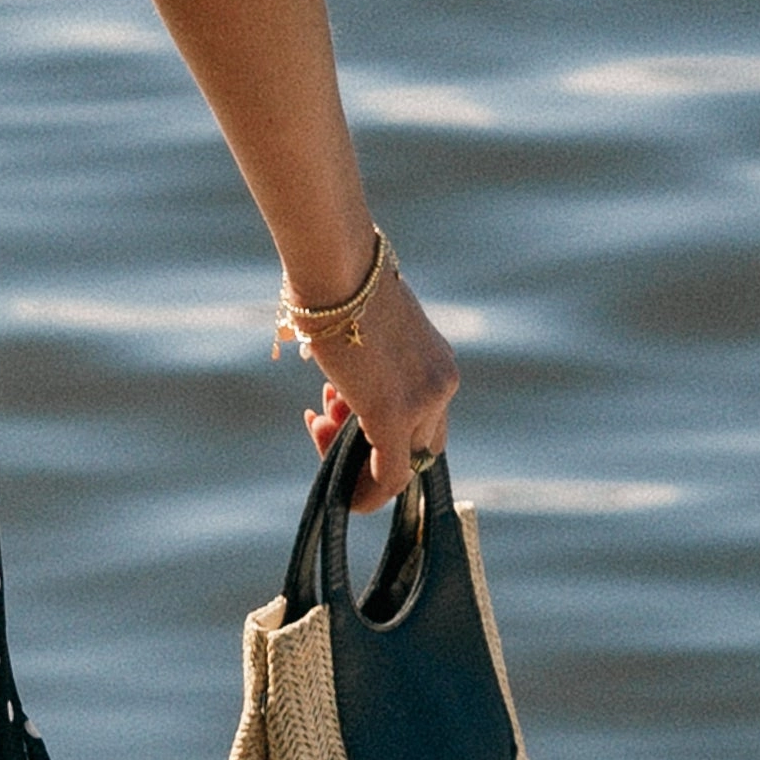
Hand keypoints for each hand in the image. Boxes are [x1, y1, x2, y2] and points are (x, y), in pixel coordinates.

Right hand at [301, 258, 460, 511]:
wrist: (338, 265)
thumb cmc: (340, 283)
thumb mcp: (366, 326)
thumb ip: (369, 362)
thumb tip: (346, 388)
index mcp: (439, 361)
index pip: (426, 420)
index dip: (386, 431)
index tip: (339, 414)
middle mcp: (443, 384)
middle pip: (419, 446)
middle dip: (371, 451)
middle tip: (325, 425)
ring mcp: (423, 402)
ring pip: (401, 462)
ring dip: (355, 460)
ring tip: (317, 421)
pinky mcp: (394, 415)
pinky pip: (389, 475)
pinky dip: (368, 493)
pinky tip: (343, 494)